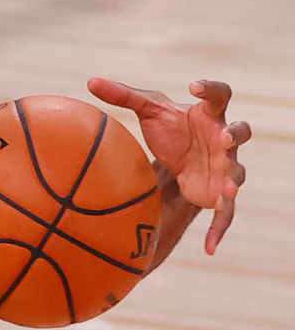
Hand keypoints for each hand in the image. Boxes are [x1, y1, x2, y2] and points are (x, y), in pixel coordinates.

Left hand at [88, 78, 249, 254]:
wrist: (175, 158)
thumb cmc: (168, 128)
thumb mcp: (147, 110)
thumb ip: (122, 95)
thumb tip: (90, 80)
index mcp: (207, 114)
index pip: (219, 95)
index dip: (211, 89)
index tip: (194, 86)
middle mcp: (223, 139)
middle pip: (240, 132)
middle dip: (235, 136)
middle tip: (224, 138)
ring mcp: (225, 166)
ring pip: (238, 172)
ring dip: (234, 180)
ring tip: (228, 190)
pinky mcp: (219, 192)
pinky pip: (225, 214)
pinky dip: (219, 230)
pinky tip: (209, 248)